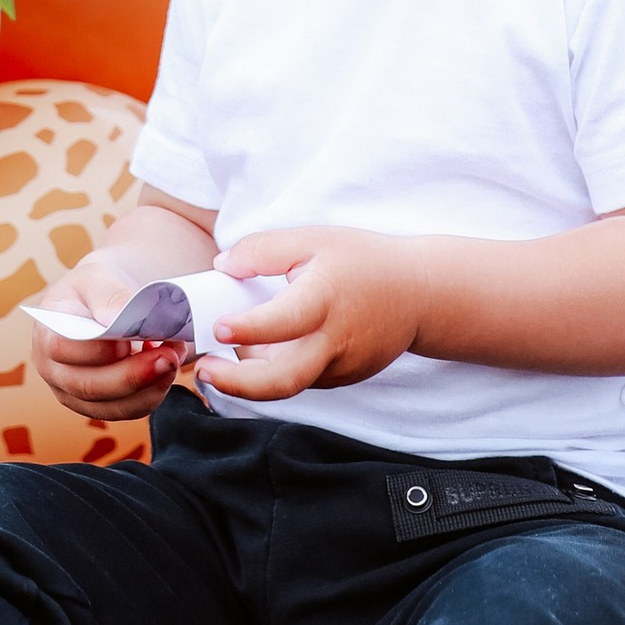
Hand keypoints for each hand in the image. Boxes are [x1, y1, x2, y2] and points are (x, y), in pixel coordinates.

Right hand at [28, 244, 184, 426]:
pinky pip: (129, 410)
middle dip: (133, 375)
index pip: (63, 349)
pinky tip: (167, 371)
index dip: (97, 349)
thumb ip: (108, 296)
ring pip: (113, 406)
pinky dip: (154, 394)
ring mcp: (76, 394)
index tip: (129, 339)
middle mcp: (55, 371)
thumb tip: (117, 320)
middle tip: (169, 356)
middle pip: (89, 386)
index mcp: (47, 334)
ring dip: (150, 387)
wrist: (106, 302)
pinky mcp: (102, 405)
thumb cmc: (97, 288)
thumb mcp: (98, 277)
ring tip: (174, 358)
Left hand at [199, 226, 430, 402]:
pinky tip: (268, 347)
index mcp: (326, 299)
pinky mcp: (344, 379)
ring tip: (234, 348)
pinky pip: (303, 379)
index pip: (283, 322)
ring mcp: (342, 367)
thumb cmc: (364, 261)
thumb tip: (222, 266)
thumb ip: (264, 250)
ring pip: (289, 382)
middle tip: (204, 371)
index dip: (247, 328)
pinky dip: (278, 368)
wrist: (420, 293)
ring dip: (253, 374)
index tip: (218, 326)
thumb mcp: (314, 239)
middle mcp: (335, 342)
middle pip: (283, 381)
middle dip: (237, 385)